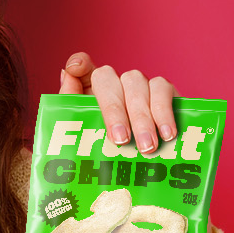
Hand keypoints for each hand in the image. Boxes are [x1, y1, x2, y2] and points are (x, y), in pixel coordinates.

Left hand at [58, 52, 176, 154]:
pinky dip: (164, 113)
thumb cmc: (109, 150)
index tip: (74, 70)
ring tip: (147, 145)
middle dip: (114, 111)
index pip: (82, 67)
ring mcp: (139, 84)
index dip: (79, 64)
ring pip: (136, 83)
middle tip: (121, 140)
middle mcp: (115, 82)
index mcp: (91, 92)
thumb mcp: (87, 136)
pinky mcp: (164, 90)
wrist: (146, 168)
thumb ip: (72, 104)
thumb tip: (66, 72)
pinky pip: (163, 89)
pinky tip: (167, 134)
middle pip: (107, 79)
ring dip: (141, 117)